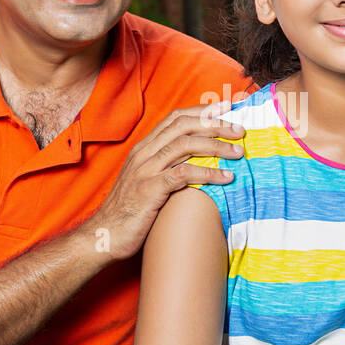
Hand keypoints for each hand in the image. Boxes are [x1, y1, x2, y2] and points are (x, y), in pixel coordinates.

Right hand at [88, 102, 246, 260]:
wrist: (105, 235)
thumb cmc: (131, 211)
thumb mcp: (148, 180)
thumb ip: (168, 166)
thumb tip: (199, 160)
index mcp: (144, 148)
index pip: (175, 118)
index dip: (202, 111)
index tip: (227, 108)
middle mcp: (144, 153)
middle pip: (183, 126)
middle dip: (215, 124)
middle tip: (239, 130)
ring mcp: (145, 170)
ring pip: (185, 145)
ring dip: (216, 146)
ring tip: (238, 152)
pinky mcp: (149, 190)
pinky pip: (183, 175)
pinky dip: (208, 173)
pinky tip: (226, 177)